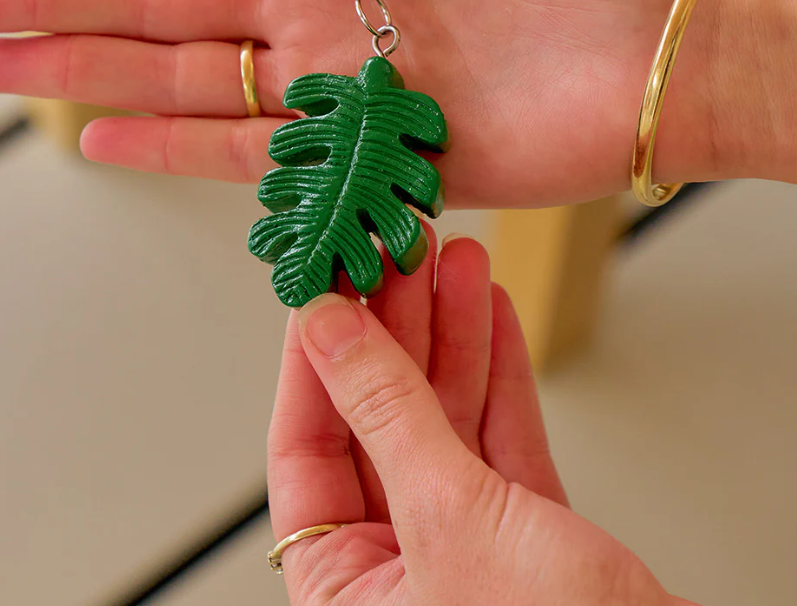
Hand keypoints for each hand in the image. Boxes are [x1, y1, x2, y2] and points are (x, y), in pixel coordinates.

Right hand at [0, 0, 783, 205]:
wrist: (668, 29)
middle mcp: (324, 9)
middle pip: (160, 7)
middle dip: (57, 5)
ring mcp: (339, 85)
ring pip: (185, 77)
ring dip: (88, 72)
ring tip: (4, 71)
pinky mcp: (369, 153)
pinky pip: (251, 152)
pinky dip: (174, 144)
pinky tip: (105, 134)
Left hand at [268, 228, 684, 604]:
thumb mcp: (450, 520)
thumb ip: (389, 415)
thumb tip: (330, 331)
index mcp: (344, 591)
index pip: (304, 448)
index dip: (314, 360)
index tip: (325, 287)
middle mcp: (395, 568)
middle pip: (379, 422)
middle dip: (397, 329)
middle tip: (402, 257)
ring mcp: (461, 546)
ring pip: (443, 420)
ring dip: (452, 334)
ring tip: (453, 262)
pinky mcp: (525, 531)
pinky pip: (497, 436)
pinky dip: (497, 371)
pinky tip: (489, 311)